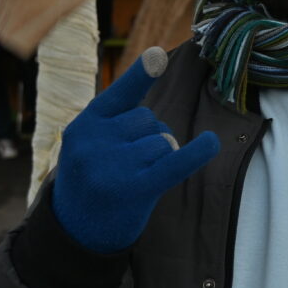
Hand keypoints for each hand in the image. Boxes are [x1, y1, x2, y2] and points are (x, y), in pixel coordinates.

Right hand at [52, 47, 219, 252]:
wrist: (76, 232)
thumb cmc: (93, 178)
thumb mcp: (90, 142)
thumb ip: (118, 115)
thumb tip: (157, 66)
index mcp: (84, 124)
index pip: (120, 94)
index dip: (142, 75)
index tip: (158, 55)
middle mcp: (94, 141)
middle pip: (149, 120)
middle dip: (149, 138)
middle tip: (126, 165)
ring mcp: (112, 166)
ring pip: (163, 141)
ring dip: (159, 158)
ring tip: (133, 177)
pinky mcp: (133, 190)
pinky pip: (175, 164)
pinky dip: (196, 153)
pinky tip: (211, 143)